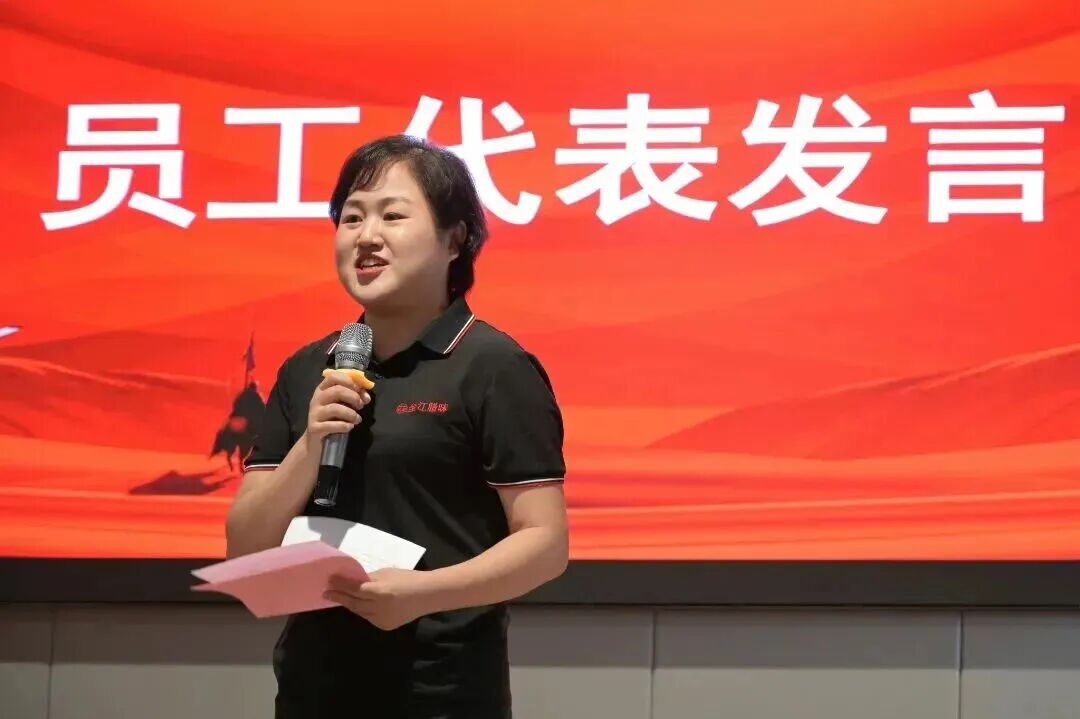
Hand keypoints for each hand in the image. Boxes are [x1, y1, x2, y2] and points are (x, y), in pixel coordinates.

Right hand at [305, 371, 371, 445]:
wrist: (316, 442)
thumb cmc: (331, 419)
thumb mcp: (341, 405)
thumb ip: (352, 397)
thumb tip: (366, 396)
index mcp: (322, 390)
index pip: (333, 376)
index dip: (349, 381)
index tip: (359, 390)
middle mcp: (316, 399)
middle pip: (337, 391)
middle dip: (353, 397)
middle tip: (361, 406)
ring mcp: (314, 414)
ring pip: (334, 408)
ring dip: (351, 414)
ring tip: (357, 419)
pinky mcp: (314, 428)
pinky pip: (331, 425)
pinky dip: (344, 426)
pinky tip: (350, 427)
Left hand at [324, 568, 439, 630]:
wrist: (427, 595)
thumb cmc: (408, 579)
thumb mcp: (387, 573)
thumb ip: (369, 578)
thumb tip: (353, 580)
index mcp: (379, 591)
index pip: (354, 589)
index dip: (340, 585)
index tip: (329, 581)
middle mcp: (378, 608)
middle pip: (353, 603)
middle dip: (339, 597)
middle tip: (327, 592)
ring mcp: (381, 619)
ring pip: (359, 612)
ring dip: (349, 604)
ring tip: (339, 598)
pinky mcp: (384, 626)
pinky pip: (369, 617)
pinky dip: (363, 611)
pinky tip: (358, 605)